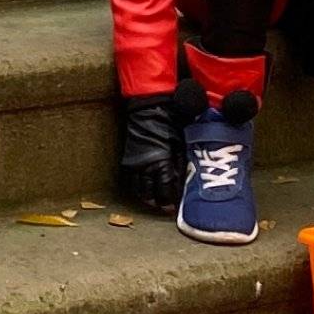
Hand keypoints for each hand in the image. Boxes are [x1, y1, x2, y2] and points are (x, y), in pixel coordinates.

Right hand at [115, 92, 180, 212]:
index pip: (165, 190)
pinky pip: (131, 179)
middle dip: (158, 202)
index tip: (174, 208)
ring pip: (138, 189)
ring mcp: (135, 163)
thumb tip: (186, 179)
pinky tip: (143, 188)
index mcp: (161, 162)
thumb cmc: (170, 120)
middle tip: (165, 208)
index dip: (170, 201)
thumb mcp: (181, 141)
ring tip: (153, 202)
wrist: (149, 105)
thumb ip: (182, 162)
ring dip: (146, 196)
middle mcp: (146, 167)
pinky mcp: (128, 158)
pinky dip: (137, 186)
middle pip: (151, 194)